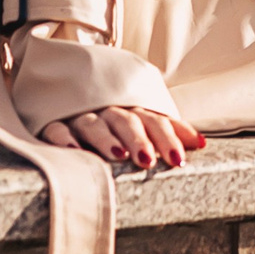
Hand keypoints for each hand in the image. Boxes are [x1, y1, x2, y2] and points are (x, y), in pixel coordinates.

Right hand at [37, 105, 207, 168]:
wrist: (66, 93)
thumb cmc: (111, 117)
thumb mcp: (140, 120)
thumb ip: (168, 131)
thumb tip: (202, 143)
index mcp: (132, 109)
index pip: (154, 120)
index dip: (167, 138)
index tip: (179, 159)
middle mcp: (107, 109)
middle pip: (126, 120)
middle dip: (139, 139)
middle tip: (148, 160)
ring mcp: (79, 114)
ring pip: (93, 123)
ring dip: (105, 138)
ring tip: (118, 155)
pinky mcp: (52, 121)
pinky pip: (56, 128)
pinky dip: (63, 137)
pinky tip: (72, 150)